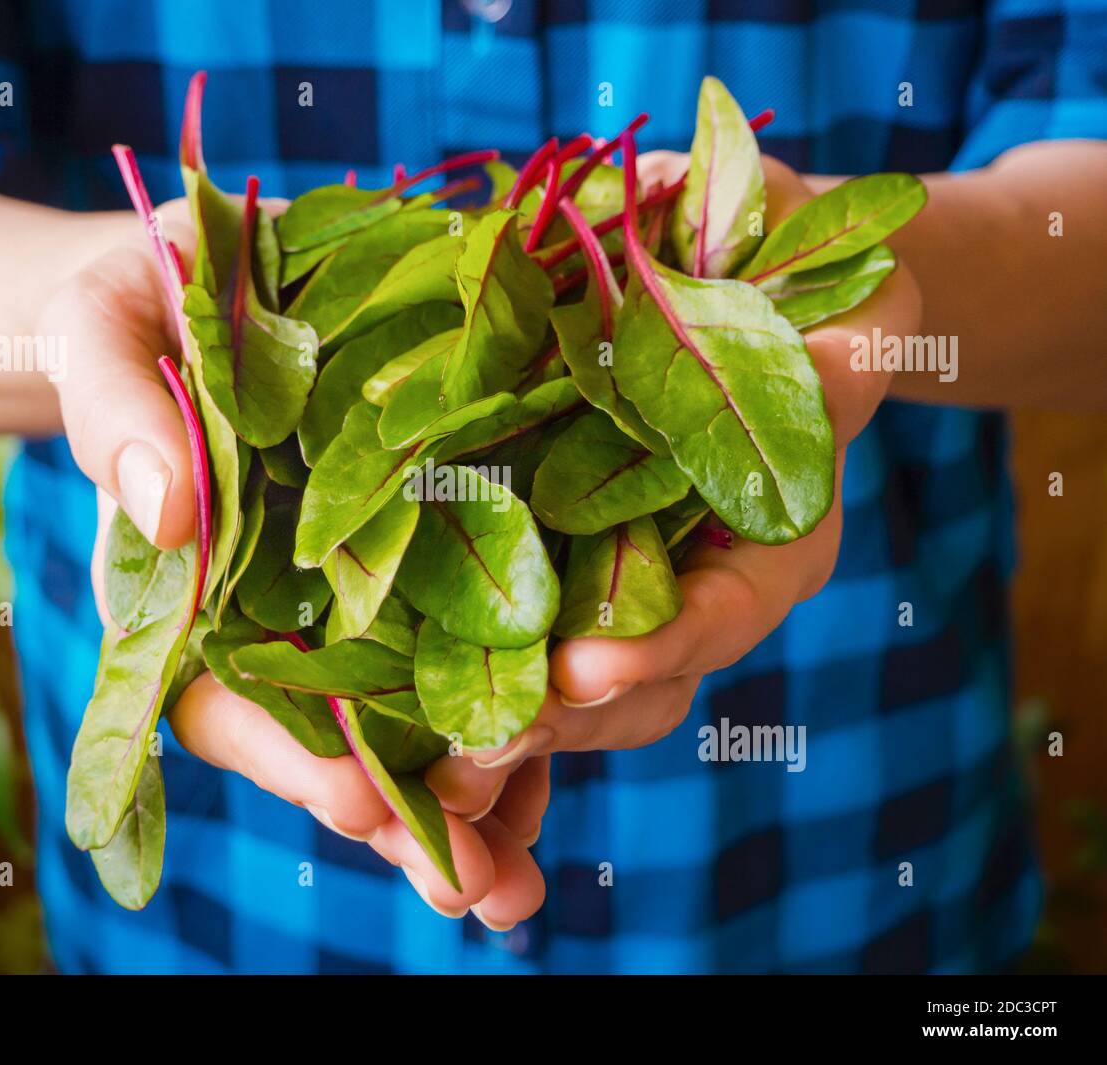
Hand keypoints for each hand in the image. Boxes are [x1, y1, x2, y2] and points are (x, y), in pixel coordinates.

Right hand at [56, 196, 548, 927]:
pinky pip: (483, 635)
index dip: (281, 751)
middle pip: (338, 737)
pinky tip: (579, 741)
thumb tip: (164, 510)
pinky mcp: (442, 550)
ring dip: (477, 797)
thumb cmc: (141, 309)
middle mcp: (284, 615)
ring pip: (419, 713)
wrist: (223, 271)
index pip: (225, 699)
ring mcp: (369, 592)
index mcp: (192, 594)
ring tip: (524, 882)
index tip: (350, 793)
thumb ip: (114, 414)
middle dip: (401, 817)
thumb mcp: (104, 335)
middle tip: (471, 886)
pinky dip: (526, 696)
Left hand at [427, 150, 922, 813]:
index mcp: (772, 543)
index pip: (724, 616)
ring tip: (433, 752)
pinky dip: (466, 665)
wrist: (759, 293)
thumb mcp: (841, 317)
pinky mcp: (564, 562)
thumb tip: (840, 365)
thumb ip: (838, 359)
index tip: (586, 672)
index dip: (660, 647)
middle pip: (642, 687)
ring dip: (508, 719)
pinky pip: (518, 630)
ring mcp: (630, 584)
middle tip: (482, 746)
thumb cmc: (811, 300)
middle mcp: (701, 585)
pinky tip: (395, 688)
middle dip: (565, 719)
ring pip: (576, 686)